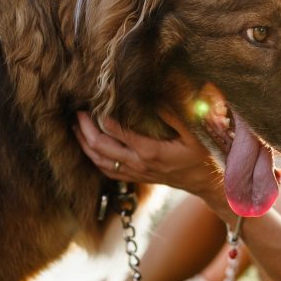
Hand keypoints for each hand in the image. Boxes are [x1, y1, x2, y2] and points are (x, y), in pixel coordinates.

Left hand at [74, 110, 223, 198]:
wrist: (205, 182)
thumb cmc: (202, 156)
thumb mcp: (194, 134)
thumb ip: (175, 116)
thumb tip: (157, 98)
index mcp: (151, 151)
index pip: (118, 133)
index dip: (103, 118)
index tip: (95, 103)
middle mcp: (139, 163)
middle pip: (101, 148)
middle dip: (85, 129)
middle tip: (77, 112)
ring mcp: (136, 172)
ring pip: (99, 161)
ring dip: (84, 144)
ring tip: (75, 127)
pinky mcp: (136, 177)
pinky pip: (107, 171)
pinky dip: (93, 159)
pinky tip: (88, 147)